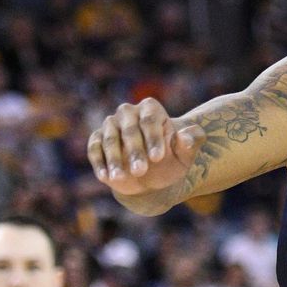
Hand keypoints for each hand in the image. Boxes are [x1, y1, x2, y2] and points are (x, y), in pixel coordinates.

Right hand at [87, 97, 205, 198]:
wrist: (152, 176)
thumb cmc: (171, 160)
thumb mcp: (186, 154)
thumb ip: (191, 142)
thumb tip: (185, 138)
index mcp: (151, 108)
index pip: (150, 120)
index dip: (154, 139)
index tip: (158, 158)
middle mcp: (128, 112)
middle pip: (130, 130)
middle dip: (135, 152)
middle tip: (141, 171)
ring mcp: (110, 125)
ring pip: (110, 139)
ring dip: (115, 159)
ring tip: (121, 177)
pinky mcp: (97, 139)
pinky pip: (94, 149)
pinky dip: (100, 162)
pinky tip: (106, 177)